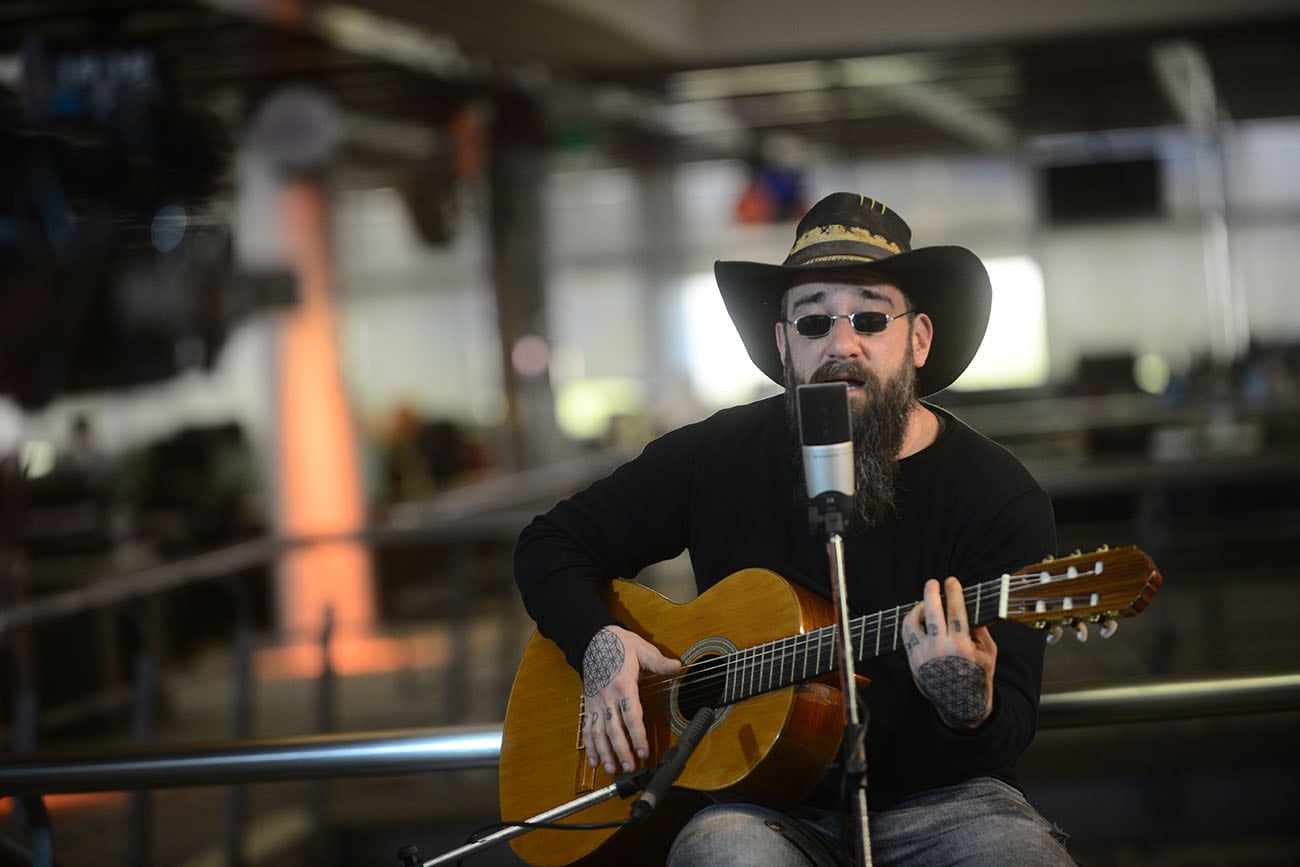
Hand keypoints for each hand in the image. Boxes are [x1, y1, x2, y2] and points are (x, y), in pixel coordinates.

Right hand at [581, 625, 680, 775]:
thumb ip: (659, 661)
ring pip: (599, 733)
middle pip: (614, 729)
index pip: (631, 715)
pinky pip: (587, 729)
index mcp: (623, 685)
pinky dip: (589, 746)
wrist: (593, 639)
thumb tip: (677, 666)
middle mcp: (607, 697)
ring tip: (611, 769)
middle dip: (621, 750)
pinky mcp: (589, 705)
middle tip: (629, 767)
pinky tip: (593, 760)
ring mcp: (596, 703)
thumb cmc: (619, 645)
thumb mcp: (642, 650)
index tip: (643, 750)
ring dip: (604, 753)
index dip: (637, 735)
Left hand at [901, 576, 996, 728]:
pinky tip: (917, 617)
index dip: (953, 593)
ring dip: (916, 608)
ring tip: (923, 602)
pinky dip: (910, 623)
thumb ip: (980, 630)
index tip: (951, 581)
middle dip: (931, 593)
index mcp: (961, 646)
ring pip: (912, 622)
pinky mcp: (912, 661)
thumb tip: (970, 608)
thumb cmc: (977, 677)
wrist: (961, 705)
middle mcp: (939, 649)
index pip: (955, 611)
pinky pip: (906, 635)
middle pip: (931, 612)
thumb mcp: (988, 653)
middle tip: (932, 582)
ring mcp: (923, 655)